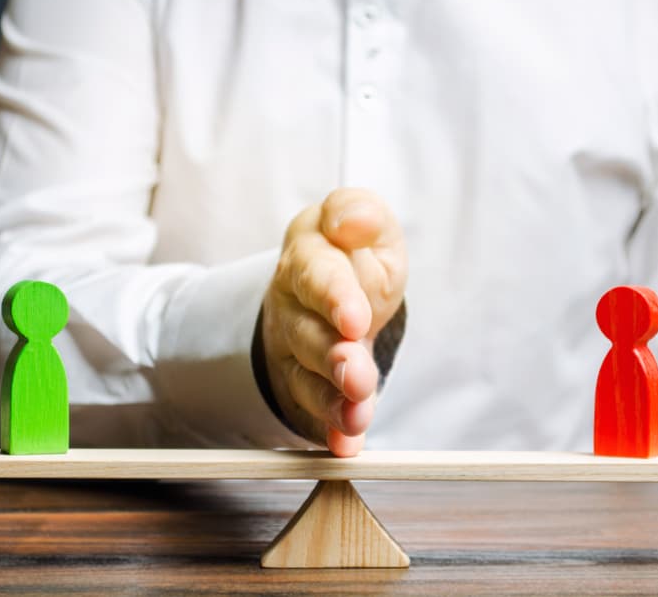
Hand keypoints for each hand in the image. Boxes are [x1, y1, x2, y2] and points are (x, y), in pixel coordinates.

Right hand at [262, 188, 406, 456]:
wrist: (334, 289)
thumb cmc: (353, 253)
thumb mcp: (364, 221)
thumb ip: (359, 213)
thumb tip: (349, 222)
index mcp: (307, 257)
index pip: (316, 275)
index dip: (334, 298)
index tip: (355, 319)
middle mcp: (293, 306)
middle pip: (308, 335)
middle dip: (333, 358)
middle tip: (357, 376)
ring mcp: (295, 350)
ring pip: (307, 378)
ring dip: (332, 400)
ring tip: (357, 416)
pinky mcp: (305, 385)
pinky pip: (313, 411)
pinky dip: (330, 431)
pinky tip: (345, 445)